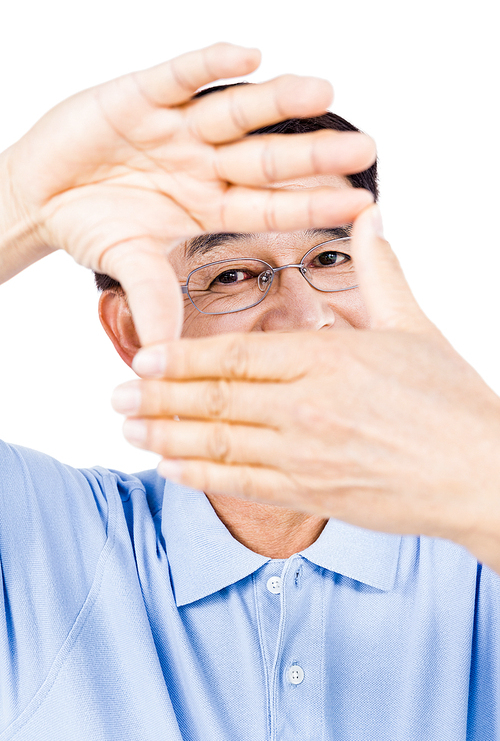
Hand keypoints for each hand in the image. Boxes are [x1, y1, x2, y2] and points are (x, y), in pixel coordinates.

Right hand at [0, 43, 374, 343]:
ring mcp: (177, 129)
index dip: (313, 205)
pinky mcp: (141, 96)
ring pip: (235, 114)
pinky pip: (179, 76)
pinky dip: (209, 65)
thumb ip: (153, 300)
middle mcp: (204, 165)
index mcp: (208, 206)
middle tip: (361, 150)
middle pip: (265, 160)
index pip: (270, 208)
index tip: (362, 203)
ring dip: (277, 102)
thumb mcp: (128, 263)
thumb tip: (167, 355)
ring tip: (322, 93)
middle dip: (311, 157)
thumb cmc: (91, 225)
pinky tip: (248, 56)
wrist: (41, 194)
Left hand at [114, 204, 499, 568]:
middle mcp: (304, 406)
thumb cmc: (451, 401)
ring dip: (166, 438)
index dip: (180, 359)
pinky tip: (170, 470)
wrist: (482, 472)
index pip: (233, 356)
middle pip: (212, 400)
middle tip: (115, 398)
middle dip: (156, 400)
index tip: (143, 360)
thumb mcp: (414, 326)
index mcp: (325, 358)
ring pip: (216, 444)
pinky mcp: (311, 493)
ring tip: (129, 431)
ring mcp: (304, 454)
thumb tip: (370, 215)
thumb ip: (381, 270)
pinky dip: (199, 477)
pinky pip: (241, 484)